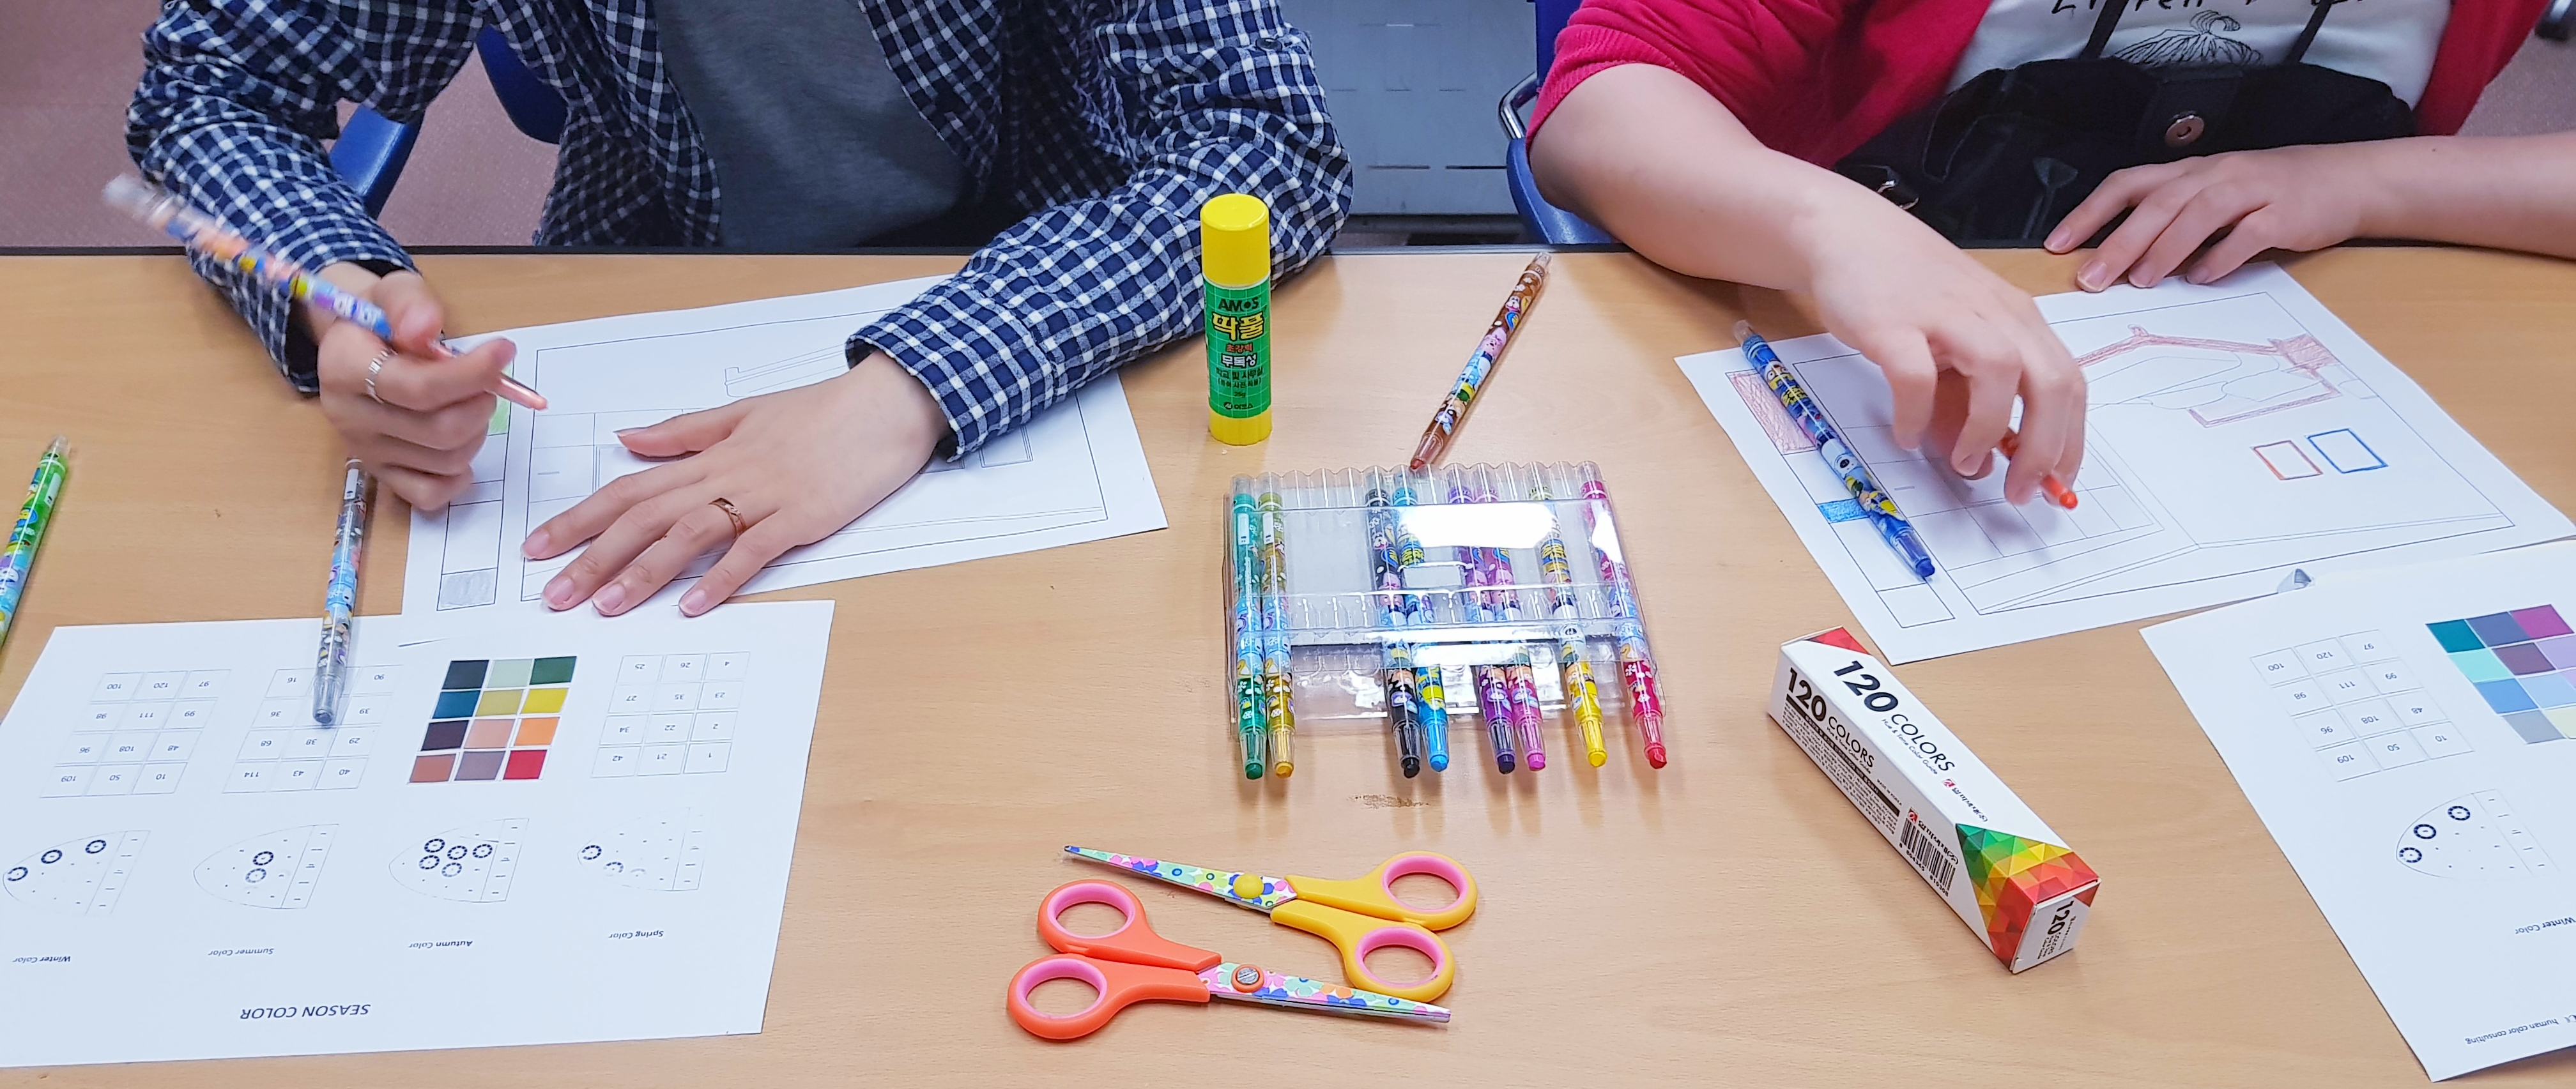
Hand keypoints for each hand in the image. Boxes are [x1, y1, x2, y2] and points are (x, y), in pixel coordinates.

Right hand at [312, 265, 515, 508]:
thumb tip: (427, 328)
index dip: (471, 375)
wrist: (354, 342)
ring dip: (477, 432)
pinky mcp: (381, 474)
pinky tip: (462, 443)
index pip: (418, 388)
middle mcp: (350, 416)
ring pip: (444, 461)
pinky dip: (458, 476)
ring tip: (472, 403)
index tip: (505, 352)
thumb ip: (411, 305)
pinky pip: (428, 495)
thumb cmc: (381, 317)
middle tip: (489, 382)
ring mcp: (365, 450)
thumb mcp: (394, 293)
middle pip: (438, 430)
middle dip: (480, 404)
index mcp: (345, 369)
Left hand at [523, 352, 951, 616]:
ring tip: (606, 606)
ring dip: (643, 572)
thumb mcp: (745, 412)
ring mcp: (764, 497)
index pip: (630, 487)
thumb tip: (627, 439)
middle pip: (645, 516)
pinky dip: (721, 577)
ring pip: (688, 534)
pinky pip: (753, 550)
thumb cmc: (822, 411)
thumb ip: (685, 432)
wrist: (888, 403)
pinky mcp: (802, 517)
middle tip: (554, 595)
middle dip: (593, 556)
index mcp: (710, 454)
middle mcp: (727, 475)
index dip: (580, 518)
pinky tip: (693, 605)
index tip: (538, 547)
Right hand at [1801, 216, 2086, 504]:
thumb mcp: (1955, 338)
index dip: (2070, 439)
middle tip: (2021, 490)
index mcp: (2018, 319)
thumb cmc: (1906, 289)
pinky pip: (1915, 376)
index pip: (2068, 382)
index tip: (2056, 483)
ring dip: (1988, 430)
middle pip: (2049, 381)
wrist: (1847, 233)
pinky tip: (1906, 434)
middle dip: (2043, 447)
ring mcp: (1945, 315)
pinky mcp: (1893, 322)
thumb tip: (1980, 460)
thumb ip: (1970, 397)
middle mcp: (1994, 314)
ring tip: (1966, 462)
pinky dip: (1916, 414)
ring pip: (1998, 373)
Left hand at [2047, 144, 2375, 290]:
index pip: (2128, 184)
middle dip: (2120, 240)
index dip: (2090, 213)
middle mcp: (2216, 175)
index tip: (2057, 245)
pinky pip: (2249, 234)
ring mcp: (2252, 191)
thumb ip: (2173, 223)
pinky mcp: (2285, 213)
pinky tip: (2204, 278)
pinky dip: (2223, 255)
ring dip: (2166, 247)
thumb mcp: (2214, 199)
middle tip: (2092, 278)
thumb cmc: (2269, 194)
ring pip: (2199, 213)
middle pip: (2159, 202)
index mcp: (2191, 172)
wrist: (2345, 180)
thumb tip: (2121, 262)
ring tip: (2141, 280)